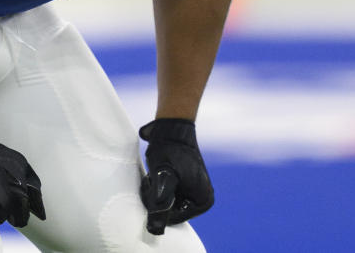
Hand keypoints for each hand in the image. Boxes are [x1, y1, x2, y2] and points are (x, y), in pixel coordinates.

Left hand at [138, 118, 213, 234]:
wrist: (172, 127)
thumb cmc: (169, 150)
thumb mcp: (163, 179)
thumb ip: (161, 204)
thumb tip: (155, 228)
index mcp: (204, 201)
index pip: (173, 218)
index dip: (158, 207)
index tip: (151, 188)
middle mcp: (202, 197)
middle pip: (172, 211)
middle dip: (157, 200)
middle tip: (150, 181)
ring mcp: (194, 190)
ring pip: (168, 203)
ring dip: (156, 194)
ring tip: (152, 177)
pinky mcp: (186, 182)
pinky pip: (169, 193)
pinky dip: (159, 187)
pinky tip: (156, 175)